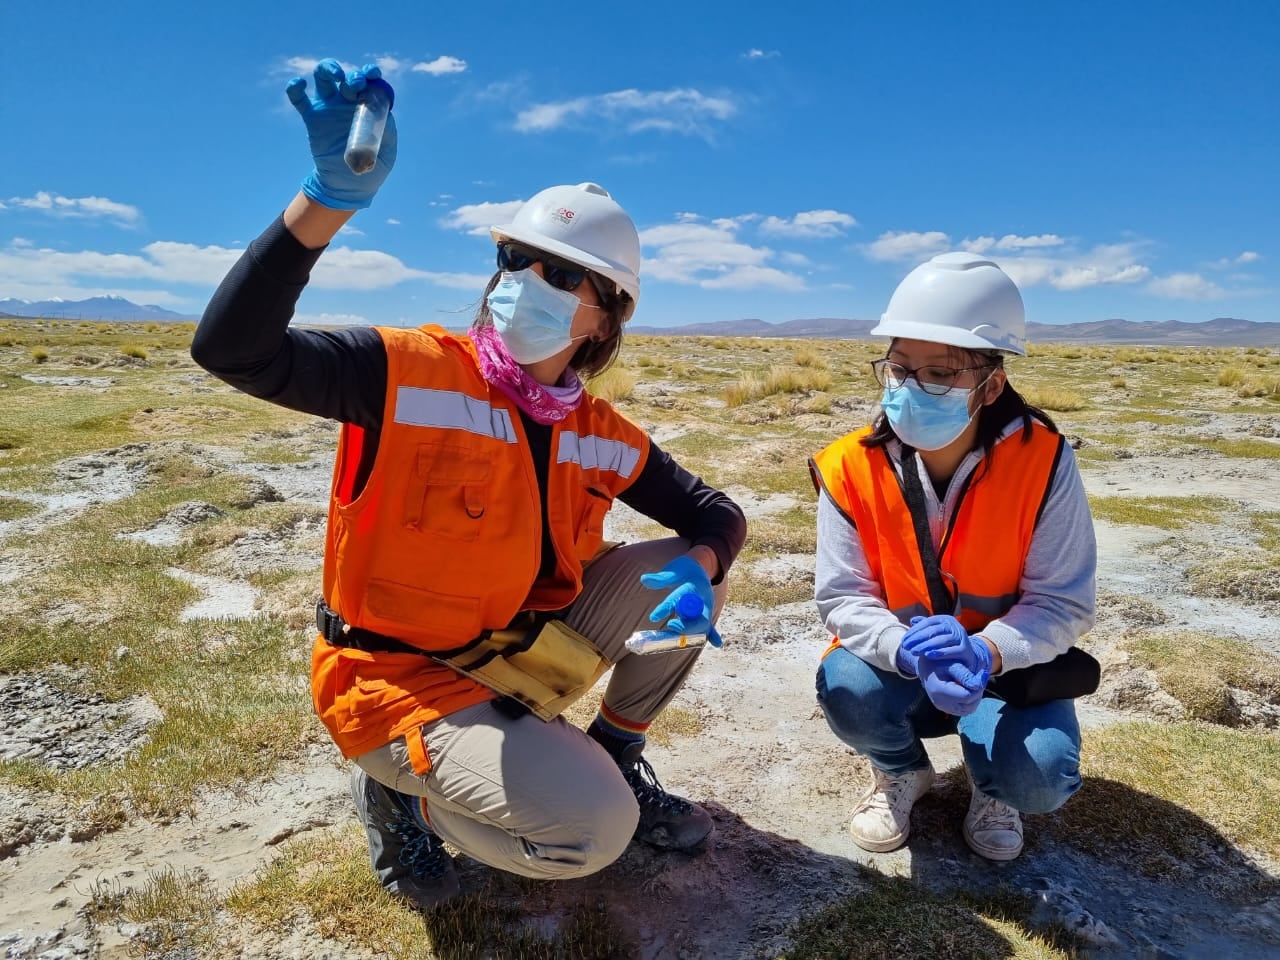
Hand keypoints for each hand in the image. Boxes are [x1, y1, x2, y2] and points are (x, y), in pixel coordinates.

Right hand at [287, 60, 397, 209]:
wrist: (350, 186)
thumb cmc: (373, 166)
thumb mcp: (387, 150)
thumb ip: (386, 129)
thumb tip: (383, 114)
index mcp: (367, 106)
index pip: (368, 82)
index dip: (369, 73)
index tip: (372, 74)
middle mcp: (347, 102)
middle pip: (345, 77)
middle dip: (352, 76)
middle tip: (356, 85)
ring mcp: (329, 109)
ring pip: (323, 78)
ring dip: (327, 69)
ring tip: (335, 75)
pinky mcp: (312, 119)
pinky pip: (299, 99)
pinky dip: (295, 88)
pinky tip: (299, 83)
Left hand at [639, 555, 721, 647]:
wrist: (700, 568)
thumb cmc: (684, 570)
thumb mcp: (674, 570)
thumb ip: (661, 578)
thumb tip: (644, 579)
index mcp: (692, 587)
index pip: (679, 598)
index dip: (666, 608)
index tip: (653, 617)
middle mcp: (702, 599)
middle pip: (697, 616)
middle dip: (685, 625)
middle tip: (671, 626)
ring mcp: (706, 608)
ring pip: (703, 624)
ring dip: (692, 632)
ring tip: (680, 641)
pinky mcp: (706, 614)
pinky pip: (710, 626)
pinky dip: (713, 634)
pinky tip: (717, 643)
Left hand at [901, 614, 992, 677]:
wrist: (966, 657)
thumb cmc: (947, 644)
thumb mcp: (936, 634)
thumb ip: (925, 626)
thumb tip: (912, 620)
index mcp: (946, 620)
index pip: (927, 623)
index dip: (914, 631)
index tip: (904, 640)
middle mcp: (954, 626)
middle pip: (933, 631)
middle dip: (917, 639)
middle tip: (906, 647)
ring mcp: (961, 638)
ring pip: (942, 640)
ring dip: (926, 646)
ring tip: (914, 651)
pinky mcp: (966, 650)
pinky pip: (953, 650)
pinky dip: (940, 653)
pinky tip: (928, 655)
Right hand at [919, 658, 987, 715]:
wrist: (926, 667)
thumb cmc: (938, 662)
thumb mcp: (951, 664)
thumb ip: (965, 675)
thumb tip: (978, 685)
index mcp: (940, 691)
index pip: (967, 696)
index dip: (977, 687)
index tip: (982, 674)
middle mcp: (940, 702)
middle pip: (969, 705)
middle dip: (977, 692)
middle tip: (980, 678)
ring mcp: (943, 707)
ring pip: (968, 709)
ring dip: (975, 698)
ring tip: (974, 683)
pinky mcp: (946, 708)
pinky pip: (963, 710)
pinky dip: (969, 701)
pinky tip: (969, 689)